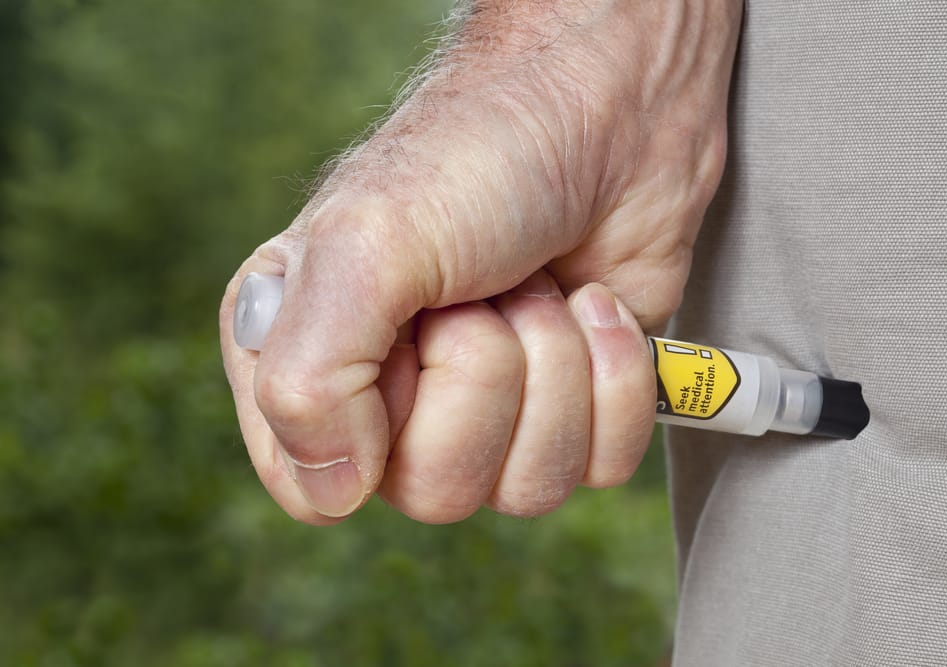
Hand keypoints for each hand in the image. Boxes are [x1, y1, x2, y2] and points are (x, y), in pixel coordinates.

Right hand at [220, 0, 741, 523]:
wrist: (615, 108)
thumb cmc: (482, 155)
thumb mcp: (367, 246)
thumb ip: (312, 378)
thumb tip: (330, 495)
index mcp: (308, 356)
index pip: (313, 484)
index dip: (373, 426)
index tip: (409, 333)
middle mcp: (392, 395)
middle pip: (436, 490)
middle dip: (484, 377)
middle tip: (486, 290)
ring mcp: (488, 408)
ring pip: (524, 489)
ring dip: (554, 372)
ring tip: (539, 286)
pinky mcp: (573, 408)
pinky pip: (598, 468)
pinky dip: (614, 382)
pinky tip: (594, 305)